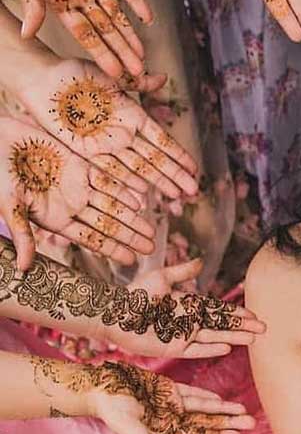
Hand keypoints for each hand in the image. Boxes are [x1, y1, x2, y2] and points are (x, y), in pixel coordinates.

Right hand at [0, 0, 151, 77]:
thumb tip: (28, 35)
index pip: (83, 33)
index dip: (100, 53)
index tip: (114, 74)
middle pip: (104, 29)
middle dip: (120, 51)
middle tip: (137, 74)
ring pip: (117, 13)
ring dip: (130, 34)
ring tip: (143, 56)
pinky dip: (136, 1)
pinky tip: (149, 20)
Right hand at [0, 117, 154, 269]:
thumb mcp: (9, 204)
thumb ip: (23, 234)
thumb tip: (25, 270)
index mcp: (55, 218)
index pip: (91, 238)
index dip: (112, 249)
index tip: (132, 261)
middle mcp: (70, 204)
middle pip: (108, 224)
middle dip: (130, 236)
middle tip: (152, 249)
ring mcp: (77, 184)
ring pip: (112, 203)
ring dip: (133, 217)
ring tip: (152, 230)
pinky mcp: (80, 163)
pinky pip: (108, 178)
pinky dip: (124, 188)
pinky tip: (142, 199)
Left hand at [18, 57, 197, 198]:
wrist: (42, 81)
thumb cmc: (75, 74)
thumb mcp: (110, 76)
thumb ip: (137, 81)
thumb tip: (163, 79)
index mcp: (133, 116)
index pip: (162, 141)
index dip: (179, 155)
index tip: (195, 168)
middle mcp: (123, 135)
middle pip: (154, 159)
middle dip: (174, 175)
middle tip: (193, 191)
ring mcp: (106, 146)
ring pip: (136, 169)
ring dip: (156, 184)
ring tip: (174, 198)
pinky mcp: (86, 153)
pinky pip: (109, 172)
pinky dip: (126, 185)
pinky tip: (141, 197)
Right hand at [84, 360, 253, 433]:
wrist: (99, 386)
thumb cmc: (110, 406)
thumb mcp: (127, 424)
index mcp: (163, 430)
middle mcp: (171, 419)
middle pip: (205, 423)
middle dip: (228, 423)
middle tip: (251, 423)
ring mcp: (170, 404)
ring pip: (203, 408)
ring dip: (223, 409)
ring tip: (243, 410)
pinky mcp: (166, 388)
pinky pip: (191, 394)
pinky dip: (206, 396)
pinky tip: (220, 400)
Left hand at [104, 259, 266, 358]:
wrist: (115, 313)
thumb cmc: (135, 294)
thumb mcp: (162, 277)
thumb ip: (183, 272)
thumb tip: (201, 261)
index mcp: (188, 305)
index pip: (219, 310)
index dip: (236, 313)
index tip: (254, 314)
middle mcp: (189, 322)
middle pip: (222, 325)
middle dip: (243, 326)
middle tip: (264, 328)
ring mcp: (182, 336)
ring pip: (215, 337)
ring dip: (235, 337)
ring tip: (254, 339)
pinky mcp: (173, 348)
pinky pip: (197, 349)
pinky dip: (212, 349)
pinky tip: (228, 348)